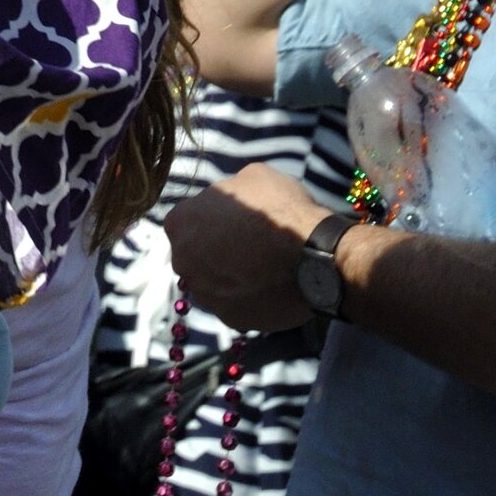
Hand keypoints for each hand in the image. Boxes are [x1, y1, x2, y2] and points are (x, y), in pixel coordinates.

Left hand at [162, 162, 334, 332]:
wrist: (315, 257)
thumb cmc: (280, 209)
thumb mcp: (253, 176)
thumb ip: (230, 190)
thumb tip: (229, 202)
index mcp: (180, 222)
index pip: (187, 218)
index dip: (211, 217)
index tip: (234, 219)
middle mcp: (183, 262)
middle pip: (195, 254)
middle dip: (214, 249)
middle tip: (246, 244)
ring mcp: (206, 295)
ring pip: (212, 282)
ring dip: (229, 276)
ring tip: (261, 268)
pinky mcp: (231, 319)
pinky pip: (235, 304)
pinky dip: (248, 297)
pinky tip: (269, 287)